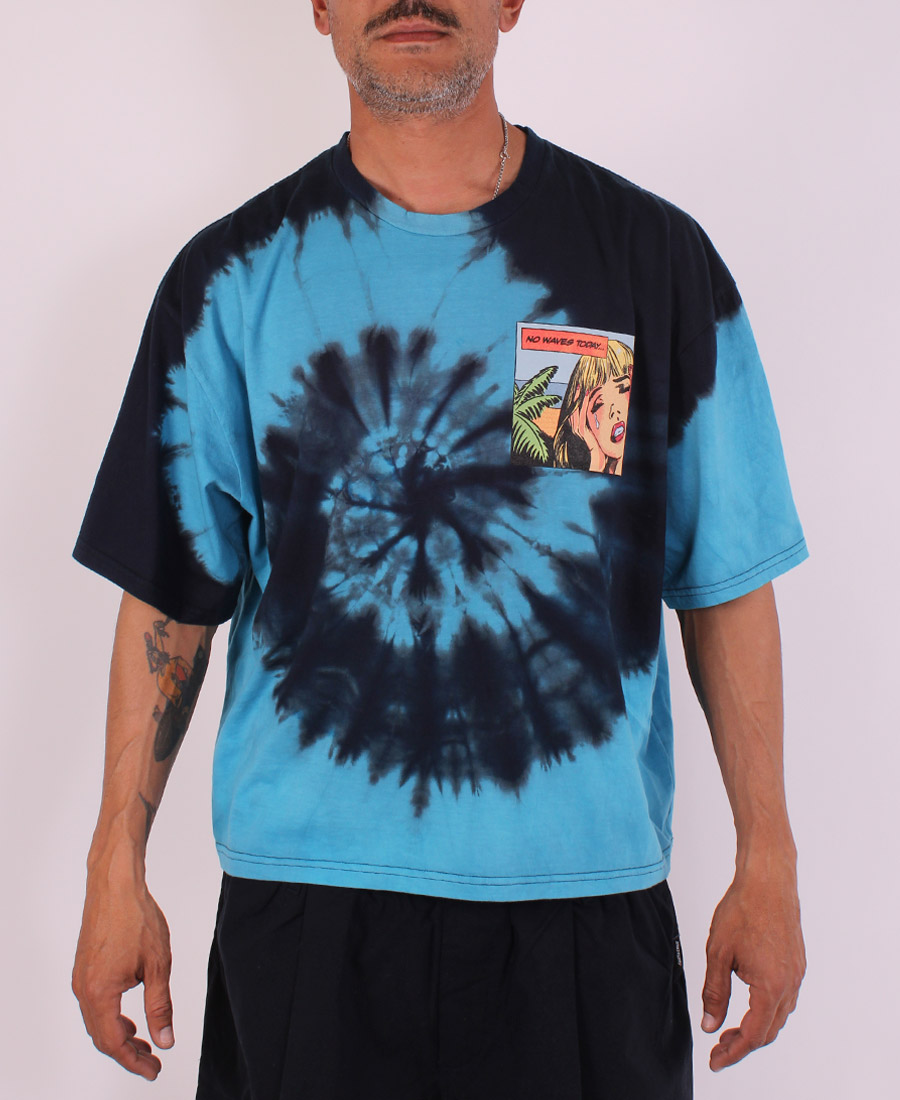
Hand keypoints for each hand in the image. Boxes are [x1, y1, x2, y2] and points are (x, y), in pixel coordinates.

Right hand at [72, 870, 173, 1080]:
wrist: (115, 885)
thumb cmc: (137, 918)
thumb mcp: (158, 965)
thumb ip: (160, 1006)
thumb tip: (164, 1040)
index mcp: (100, 993)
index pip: (114, 1042)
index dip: (135, 1061)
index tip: (155, 1069)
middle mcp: (83, 990)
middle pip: (102, 1037)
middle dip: (127, 1053)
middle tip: (152, 1061)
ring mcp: (81, 979)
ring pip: (96, 1022)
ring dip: (119, 1036)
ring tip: (144, 1042)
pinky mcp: (84, 968)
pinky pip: (94, 1005)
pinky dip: (111, 1018)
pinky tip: (129, 1017)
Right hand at [567, 386, 603, 471]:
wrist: (594, 465)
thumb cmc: (596, 455)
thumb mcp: (595, 440)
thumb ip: (594, 431)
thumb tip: (599, 422)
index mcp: (577, 430)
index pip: (576, 412)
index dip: (577, 401)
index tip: (580, 391)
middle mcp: (575, 429)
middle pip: (574, 409)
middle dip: (576, 397)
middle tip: (578, 385)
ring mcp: (577, 430)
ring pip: (577, 410)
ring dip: (579, 398)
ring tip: (582, 387)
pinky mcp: (581, 432)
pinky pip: (581, 415)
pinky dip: (582, 405)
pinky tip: (585, 398)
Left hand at [701, 864, 805, 1070]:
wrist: (768, 879)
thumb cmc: (742, 909)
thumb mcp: (718, 953)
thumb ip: (714, 992)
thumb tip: (709, 1024)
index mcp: (771, 986)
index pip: (754, 1034)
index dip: (733, 1051)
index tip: (715, 1060)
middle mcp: (790, 984)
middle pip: (768, 1030)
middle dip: (743, 1043)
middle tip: (718, 1048)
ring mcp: (796, 973)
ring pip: (778, 1015)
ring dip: (756, 1027)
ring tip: (730, 1029)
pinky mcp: (797, 962)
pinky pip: (784, 997)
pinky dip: (766, 1009)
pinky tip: (748, 1003)